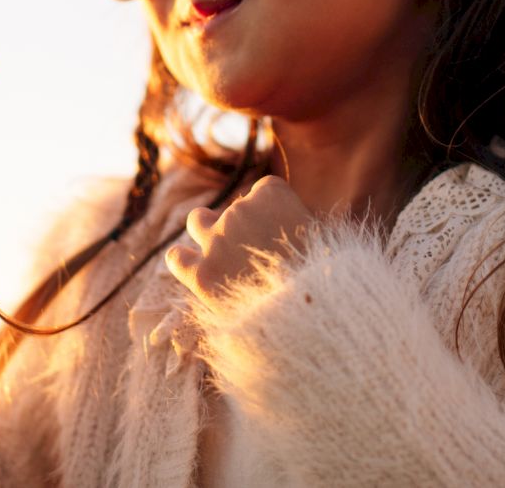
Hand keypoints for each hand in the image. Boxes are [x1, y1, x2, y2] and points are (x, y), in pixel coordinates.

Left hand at [165, 175, 313, 308]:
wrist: (310, 314)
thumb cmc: (326, 276)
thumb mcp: (322, 235)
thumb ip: (303, 221)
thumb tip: (294, 224)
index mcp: (272, 192)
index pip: (263, 190)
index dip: (270, 211)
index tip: (278, 230)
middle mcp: (240, 209)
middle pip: (233, 209)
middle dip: (241, 225)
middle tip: (256, 252)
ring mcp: (217, 240)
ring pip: (198, 221)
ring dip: (206, 232)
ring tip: (219, 253)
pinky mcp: (201, 273)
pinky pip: (177, 257)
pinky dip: (183, 261)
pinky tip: (192, 268)